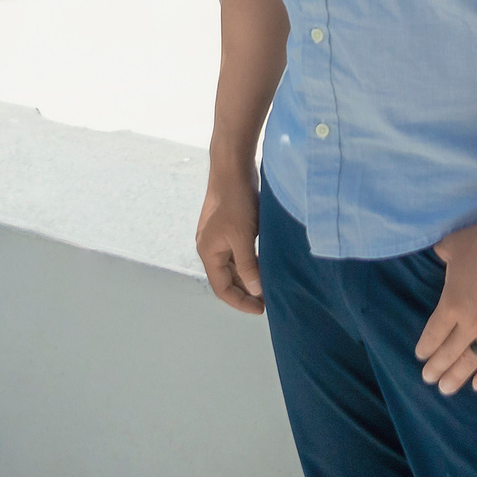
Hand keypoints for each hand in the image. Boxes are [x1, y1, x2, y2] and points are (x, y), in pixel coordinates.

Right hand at [197, 167, 264, 315]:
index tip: (261, 309)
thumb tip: (256, 290)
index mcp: (208, 252)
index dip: (240, 302)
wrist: (232, 167)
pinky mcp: (228, 225)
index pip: (222, 288)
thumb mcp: (243, 237)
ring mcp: (218, 235)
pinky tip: (264, 263)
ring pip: (233, 265)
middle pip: (226, 278)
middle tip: (268, 299)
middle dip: (245, 291)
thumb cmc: (236, 201)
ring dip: (248, 276)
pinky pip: (237, 251)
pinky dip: (249, 261)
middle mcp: (210, 246)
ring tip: (268, 284)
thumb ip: (248, 266)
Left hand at [415, 211, 476, 394]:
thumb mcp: (454, 244)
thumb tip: (438, 254)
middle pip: (449, 351)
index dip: (426, 347)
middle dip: (436, 367)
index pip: (434, 333)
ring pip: (472, 360)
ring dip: (457, 376)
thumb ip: (443, 254)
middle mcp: (470, 323)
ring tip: (446, 389)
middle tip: (428, 379)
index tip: (420, 357)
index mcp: (452, 303)